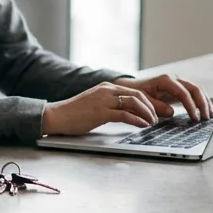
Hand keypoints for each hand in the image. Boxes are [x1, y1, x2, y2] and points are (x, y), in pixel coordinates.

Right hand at [41, 82, 160, 135]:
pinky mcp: (100, 112)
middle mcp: (107, 91)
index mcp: (106, 87)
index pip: (134, 91)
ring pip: (133, 102)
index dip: (148, 102)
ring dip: (146, 113)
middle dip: (151, 107)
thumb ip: (110, 104)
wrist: (56, 116)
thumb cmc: (74, 113)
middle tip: (156, 118)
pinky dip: (137, 120)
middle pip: (137, 95)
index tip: (153, 112)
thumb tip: (126, 112)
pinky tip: (142, 126)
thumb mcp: (95, 104)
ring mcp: (103, 100)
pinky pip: (124, 114)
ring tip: (151, 123)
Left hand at [113, 74, 212, 121]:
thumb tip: (171, 112)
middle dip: (202, 103)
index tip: (194, 117)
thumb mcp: (143, 100)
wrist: (132, 88)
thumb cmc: (136, 94)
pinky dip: (201, 101)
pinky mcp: (180, 89)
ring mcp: (178, 83)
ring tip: (210, 115)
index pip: (183, 92)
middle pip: (194, 89)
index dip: (190, 105)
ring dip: (205, 102)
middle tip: (205, 117)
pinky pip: (194, 93)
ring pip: (197, 90)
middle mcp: (174, 79)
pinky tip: (206, 111)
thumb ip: (156, 106)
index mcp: (165, 80)